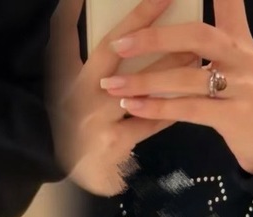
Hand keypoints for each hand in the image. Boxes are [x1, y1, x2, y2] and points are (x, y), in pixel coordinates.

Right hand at [49, 0, 192, 195]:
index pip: (99, 37)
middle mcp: (82, 95)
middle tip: (180, 14)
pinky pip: (148, 123)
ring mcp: (98, 121)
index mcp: (70, 75)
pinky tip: (188, 97)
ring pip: (140, 90)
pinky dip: (168, 109)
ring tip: (196, 54)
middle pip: (116, 56)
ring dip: (169, 70)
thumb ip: (67, 37)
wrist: (57, 164)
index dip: (132, 17)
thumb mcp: (60, 76)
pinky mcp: (114, 145)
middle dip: (151, 35)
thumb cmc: (63, 116)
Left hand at [100, 0, 252, 175]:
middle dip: (156, 38)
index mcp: (241, 41)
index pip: (229, 4)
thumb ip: (220, 38)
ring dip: (147, 81)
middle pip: (198, 37)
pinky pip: (189, 110)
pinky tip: (134, 107)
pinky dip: (159, 108)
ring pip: (188, 78)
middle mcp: (242, 58)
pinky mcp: (233, 117)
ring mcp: (240, 88)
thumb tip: (188, 25)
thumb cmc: (248, 101)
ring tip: (114, 86)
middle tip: (120, 44)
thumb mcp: (240, 64)